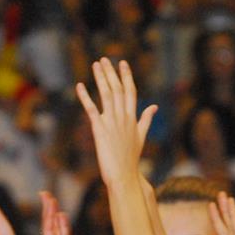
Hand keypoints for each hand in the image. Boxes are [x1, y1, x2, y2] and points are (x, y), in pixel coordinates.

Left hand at [75, 59, 156, 185]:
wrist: (124, 176)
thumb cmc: (131, 159)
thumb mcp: (141, 136)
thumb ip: (146, 119)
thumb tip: (155, 107)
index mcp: (132, 118)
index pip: (130, 91)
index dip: (126, 76)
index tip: (123, 63)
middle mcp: (123, 117)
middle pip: (118, 89)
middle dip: (111, 73)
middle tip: (104, 59)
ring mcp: (112, 123)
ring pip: (106, 95)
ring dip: (100, 79)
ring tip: (96, 65)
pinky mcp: (100, 130)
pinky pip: (91, 110)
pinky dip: (85, 97)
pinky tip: (79, 86)